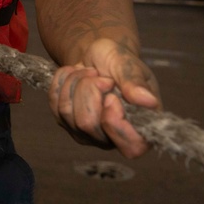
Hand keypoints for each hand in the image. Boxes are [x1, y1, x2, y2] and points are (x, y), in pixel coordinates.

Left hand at [49, 38, 160, 158]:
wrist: (97, 56)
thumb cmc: (118, 61)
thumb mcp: (128, 65)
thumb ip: (136, 83)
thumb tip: (149, 102)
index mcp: (141, 129)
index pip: (131, 148)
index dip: (116, 123)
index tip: (112, 96)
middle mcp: (113, 138)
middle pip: (88, 125)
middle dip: (89, 91)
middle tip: (101, 77)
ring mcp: (86, 133)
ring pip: (67, 113)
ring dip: (76, 83)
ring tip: (89, 72)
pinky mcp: (65, 122)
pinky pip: (54, 103)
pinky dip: (62, 81)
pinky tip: (74, 74)